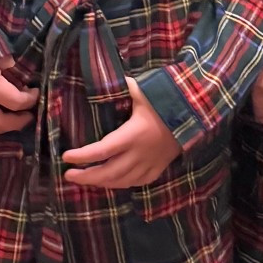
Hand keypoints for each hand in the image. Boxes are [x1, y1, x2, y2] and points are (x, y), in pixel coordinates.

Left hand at [62, 78, 180, 190]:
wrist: (195, 114)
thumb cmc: (165, 100)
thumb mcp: (142, 90)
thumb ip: (120, 86)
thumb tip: (99, 78)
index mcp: (133, 134)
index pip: (102, 150)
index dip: (82, 156)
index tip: (66, 156)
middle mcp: (140, 153)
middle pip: (108, 173)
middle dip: (86, 176)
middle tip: (69, 175)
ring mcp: (150, 163)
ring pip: (121, 181)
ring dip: (101, 183)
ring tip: (86, 179)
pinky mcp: (159, 168)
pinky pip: (137, 182)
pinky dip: (122, 184)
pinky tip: (112, 181)